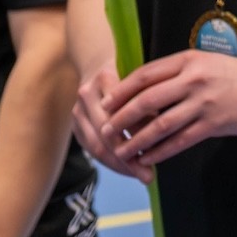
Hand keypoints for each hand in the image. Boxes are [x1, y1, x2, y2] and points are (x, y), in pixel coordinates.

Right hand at [73, 66, 153, 182]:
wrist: (95, 61)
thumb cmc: (127, 73)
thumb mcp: (142, 80)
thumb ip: (148, 103)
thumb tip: (161, 133)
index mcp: (105, 79)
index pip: (120, 116)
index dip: (138, 138)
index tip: (157, 157)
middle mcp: (86, 95)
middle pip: (105, 135)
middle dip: (128, 160)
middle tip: (148, 176)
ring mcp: (77, 110)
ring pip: (96, 146)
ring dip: (119, 164)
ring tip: (139, 175)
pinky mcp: (74, 123)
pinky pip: (91, 148)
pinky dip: (110, 160)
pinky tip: (126, 168)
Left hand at [100, 50, 236, 167]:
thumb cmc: (236, 75)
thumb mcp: (205, 63)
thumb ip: (178, 74)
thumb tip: (144, 91)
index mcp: (188, 60)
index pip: (145, 75)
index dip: (121, 90)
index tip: (106, 103)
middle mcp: (193, 79)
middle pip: (147, 100)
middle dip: (121, 118)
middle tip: (106, 131)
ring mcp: (203, 102)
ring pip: (160, 124)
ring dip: (137, 140)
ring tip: (121, 152)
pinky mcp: (214, 124)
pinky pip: (180, 141)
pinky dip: (160, 152)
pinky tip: (148, 159)